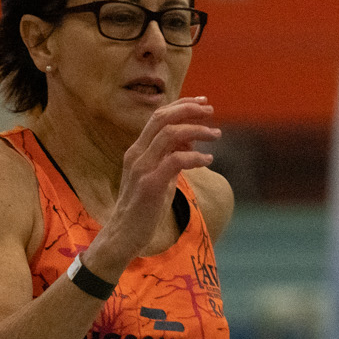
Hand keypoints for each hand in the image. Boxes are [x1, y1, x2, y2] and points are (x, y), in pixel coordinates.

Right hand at [85, 97, 218, 275]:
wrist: (122, 236)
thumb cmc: (142, 207)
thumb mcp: (159, 176)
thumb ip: (171, 157)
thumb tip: (191, 140)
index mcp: (137, 150)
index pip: (158, 117)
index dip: (181, 105)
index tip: (202, 102)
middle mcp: (136, 154)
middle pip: (162, 118)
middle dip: (189, 110)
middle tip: (211, 111)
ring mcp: (141, 168)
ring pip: (170, 134)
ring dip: (197, 130)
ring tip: (216, 135)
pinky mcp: (149, 185)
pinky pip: (175, 160)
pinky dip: (195, 157)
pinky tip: (208, 160)